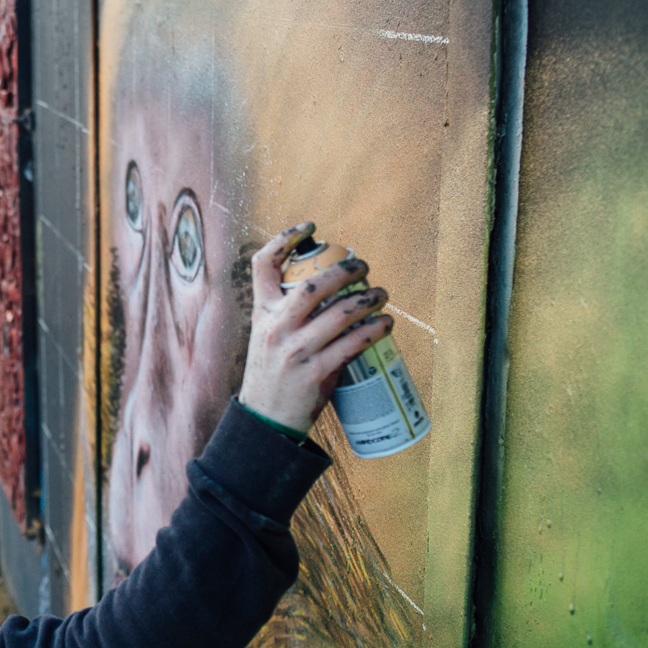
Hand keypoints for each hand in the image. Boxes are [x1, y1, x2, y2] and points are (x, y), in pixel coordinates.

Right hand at [236, 223, 393, 434]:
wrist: (265, 420)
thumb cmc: (272, 374)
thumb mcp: (267, 336)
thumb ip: (287, 314)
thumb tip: (328, 289)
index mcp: (262, 314)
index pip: (263, 264)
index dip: (285, 239)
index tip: (310, 228)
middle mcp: (276, 328)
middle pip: (314, 283)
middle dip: (345, 269)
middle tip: (364, 266)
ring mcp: (296, 350)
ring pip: (341, 313)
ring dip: (369, 299)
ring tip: (383, 296)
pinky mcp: (317, 372)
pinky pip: (353, 343)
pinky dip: (374, 330)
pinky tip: (386, 323)